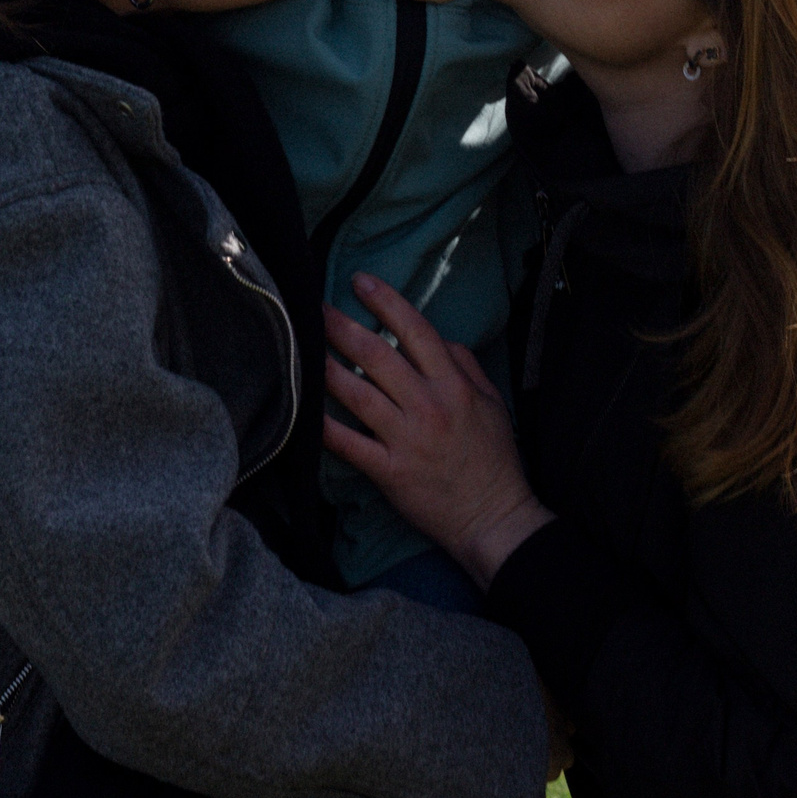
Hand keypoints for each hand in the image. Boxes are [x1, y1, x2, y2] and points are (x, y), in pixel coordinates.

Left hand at [323, 274, 553, 590]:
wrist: (493, 516)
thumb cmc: (493, 458)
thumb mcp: (492, 402)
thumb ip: (465, 365)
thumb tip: (438, 338)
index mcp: (453, 385)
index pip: (415, 331)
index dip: (386, 302)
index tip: (361, 281)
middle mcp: (428, 405)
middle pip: (376, 356)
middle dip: (341, 327)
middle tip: (315, 309)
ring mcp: (406, 438)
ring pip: (356, 394)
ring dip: (325, 367)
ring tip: (303, 348)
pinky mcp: (389, 470)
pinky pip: (348, 444)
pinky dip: (323, 426)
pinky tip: (303, 408)